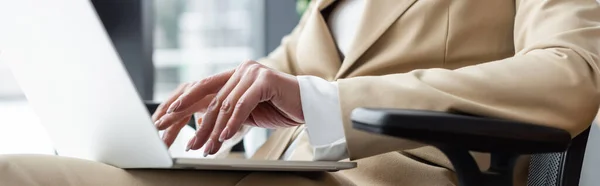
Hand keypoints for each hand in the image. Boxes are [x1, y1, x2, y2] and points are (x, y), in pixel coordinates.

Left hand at [152, 60, 303, 155]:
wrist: (308, 105)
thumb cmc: (280, 108)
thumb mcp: (248, 112)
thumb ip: (229, 112)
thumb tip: (204, 125)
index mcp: (235, 74)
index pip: (204, 88)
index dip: (184, 103)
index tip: (166, 119)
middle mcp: (241, 69)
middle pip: (214, 100)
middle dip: (200, 126)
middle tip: (190, 144)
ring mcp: (252, 72)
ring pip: (226, 105)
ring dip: (215, 130)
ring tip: (207, 148)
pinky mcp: (264, 80)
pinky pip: (242, 105)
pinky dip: (233, 124)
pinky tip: (225, 138)